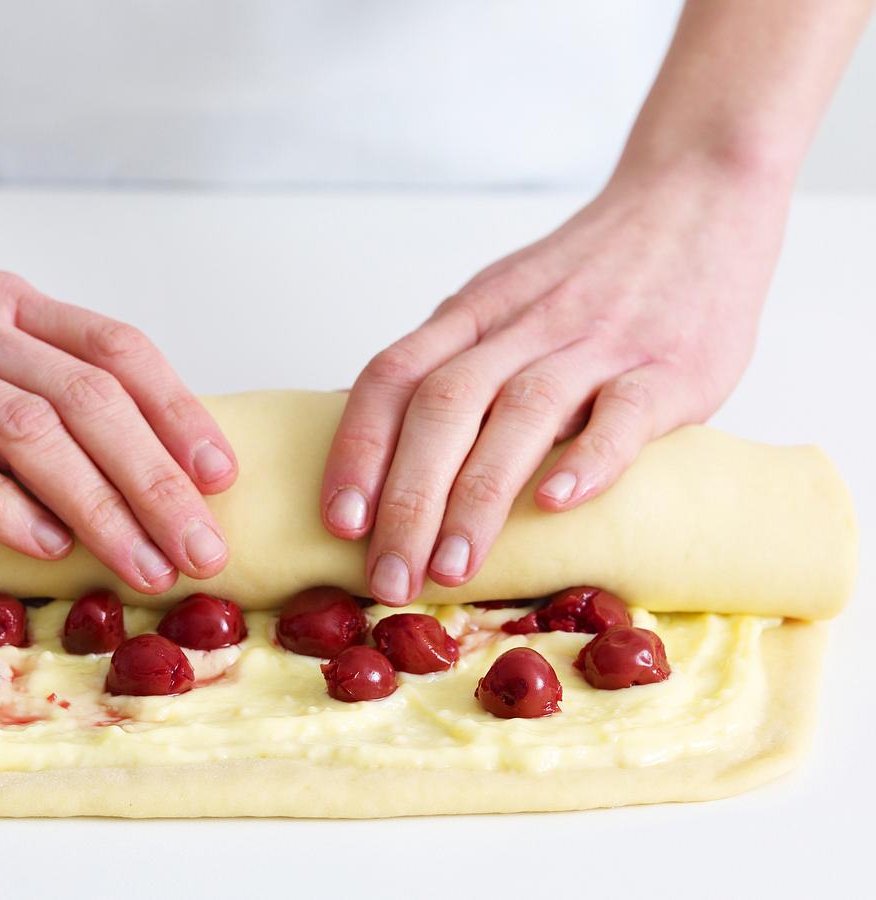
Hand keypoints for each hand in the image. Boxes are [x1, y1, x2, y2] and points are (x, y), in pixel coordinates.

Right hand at [0, 225, 237, 593]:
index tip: (221, 474)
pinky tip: (44, 547)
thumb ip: (27, 362)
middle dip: (159, 481)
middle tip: (205, 548)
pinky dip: (1, 505)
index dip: (179, 412)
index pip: (117, 350)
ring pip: (30, 432)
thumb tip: (116, 440)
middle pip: (91, 400)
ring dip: (99, 505)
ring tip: (145, 565)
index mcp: (6, 302)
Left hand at [320, 160, 787, 604]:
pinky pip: (623, 412)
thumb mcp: (501, 300)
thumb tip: (391, 457)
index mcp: (472, 314)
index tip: (338, 522)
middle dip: (406, 500)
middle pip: (442, 408)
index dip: (357, 451)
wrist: (696, 199)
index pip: (391, 378)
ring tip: (451, 568)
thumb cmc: (589, 274)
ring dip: (478, 497)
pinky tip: (556, 505)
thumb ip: (455, 361)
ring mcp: (595, 343)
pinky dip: (588, 458)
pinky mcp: (668, 365)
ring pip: (520, 415)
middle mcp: (521, 326)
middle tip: (389, 579)